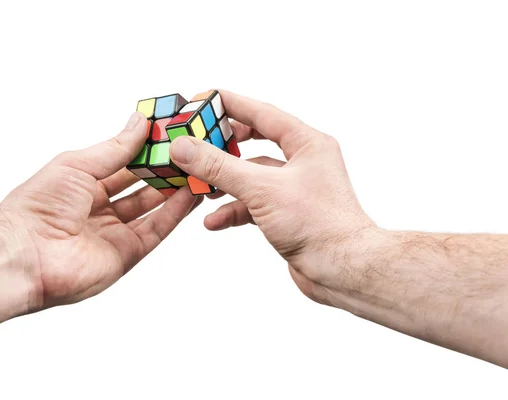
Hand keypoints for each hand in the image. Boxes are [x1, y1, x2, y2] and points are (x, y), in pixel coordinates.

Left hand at [0, 112, 199, 310]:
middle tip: (190, 151)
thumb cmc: (38, 206)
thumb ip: (115, 147)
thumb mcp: (78, 164)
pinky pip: (157, 229)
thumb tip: (139, 122)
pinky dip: (176, 212)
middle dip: (165, 169)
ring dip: (176, 190)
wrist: (25, 254)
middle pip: (141, 186)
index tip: (169, 135)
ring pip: (154, 208)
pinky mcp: (127, 254)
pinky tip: (192, 194)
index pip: (123, 164)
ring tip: (199, 169)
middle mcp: (99, 209)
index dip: (145, 150)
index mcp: (82, 185)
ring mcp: (114, 233)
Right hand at [169, 91, 376, 304]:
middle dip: (225, 147)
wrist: (341, 270)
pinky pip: (253, 204)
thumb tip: (185, 147)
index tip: (207, 98)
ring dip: (225, 183)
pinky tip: (213, 220)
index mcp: (307, 144)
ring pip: (251, 177)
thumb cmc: (319, 225)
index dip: (233, 104)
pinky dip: (233, 210)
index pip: (263, 114)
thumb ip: (220, 167)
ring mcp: (294, 189)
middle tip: (199, 141)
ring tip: (199, 186)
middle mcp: (303, 162)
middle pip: (255, 145)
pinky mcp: (286, 214)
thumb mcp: (261, 189)